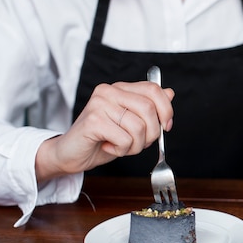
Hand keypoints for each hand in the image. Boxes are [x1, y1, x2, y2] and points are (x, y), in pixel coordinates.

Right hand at [35, 81, 174, 181]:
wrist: (72, 154)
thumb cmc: (102, 138)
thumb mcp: (131, 123)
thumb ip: (149, 108)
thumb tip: (170, 93)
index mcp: (120, 88)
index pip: (153, 89)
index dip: (166, 109)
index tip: (167, 126)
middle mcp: (109, 91)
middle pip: (149, 109)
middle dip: (152, 133)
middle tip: (139, 143)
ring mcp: (99, 104)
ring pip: (139, 127)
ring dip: (136, 145)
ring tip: (121, 146)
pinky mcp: (93, 121)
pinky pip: (125, 139)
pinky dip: (122, 150)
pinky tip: (109, 147)